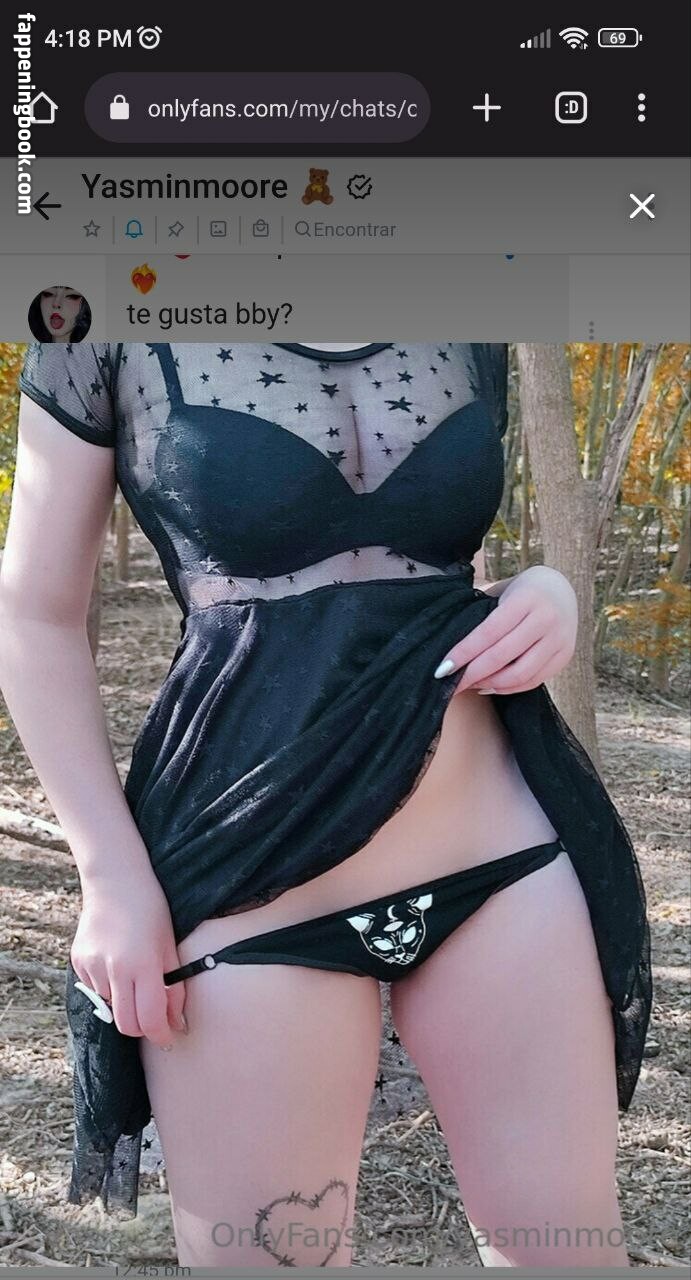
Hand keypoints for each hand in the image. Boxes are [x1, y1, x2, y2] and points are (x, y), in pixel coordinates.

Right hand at [70, 876, 186, 1048]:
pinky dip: (108, 987)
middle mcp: (114, 969)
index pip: (150, 1020)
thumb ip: (174, 987)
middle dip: (142, 1029)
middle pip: (126, 1025)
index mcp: (143, 965)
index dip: (161, 1036)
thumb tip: (177, 1023)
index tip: (169, 1038)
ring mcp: (92, 966)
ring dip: (125, 1003)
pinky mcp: (78, 962)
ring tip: (134, 977)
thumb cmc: (151, 909)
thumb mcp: (170, 947)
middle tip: (154, 1019)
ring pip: (110, 1007)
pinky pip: (95, 990)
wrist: (116, 881)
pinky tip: (116, 962)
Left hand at [435, 565, 577, 694]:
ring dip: (489, 684)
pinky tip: (490, 686)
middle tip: (449, 685)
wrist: (562, 588)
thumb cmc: (520, 591)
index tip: (441, 669)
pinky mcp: (565, 656)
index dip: (463, 653)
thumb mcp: (501, 592)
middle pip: (502, 656)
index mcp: (526, 598)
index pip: (488, 632)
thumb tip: (449, 648)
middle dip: (471, 674)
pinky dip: (508, 688)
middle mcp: (546, 618)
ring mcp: (559, 639)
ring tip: (470, 684)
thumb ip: (481, 615)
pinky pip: (533, 681)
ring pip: (519, 674)